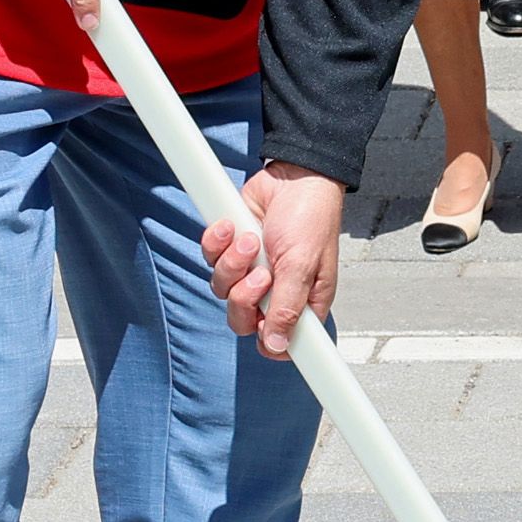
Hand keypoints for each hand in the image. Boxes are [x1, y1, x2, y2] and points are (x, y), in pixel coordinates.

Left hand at [203, 166, 342, 358]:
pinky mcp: (232, 250)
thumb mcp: (303, 265)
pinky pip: (210, 259)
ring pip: (222, 289)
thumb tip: (278, 345)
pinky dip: (217, 243)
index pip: (281, 342)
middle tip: (260, 275)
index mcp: (302, 302)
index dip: (268, 341)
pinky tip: (233, 227)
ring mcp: (251, 271)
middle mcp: (275, 291)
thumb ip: (288, 307)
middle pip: (242, 321)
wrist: (293, 176)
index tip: (262, 325)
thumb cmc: (311, 217)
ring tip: (251, 240)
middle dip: (243, 297)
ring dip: (232, 263)